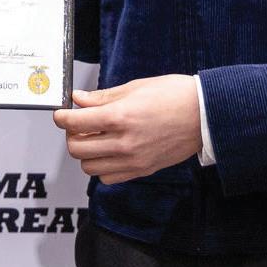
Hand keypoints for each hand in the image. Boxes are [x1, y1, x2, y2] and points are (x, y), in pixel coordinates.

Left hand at [54, 76, 200, 183]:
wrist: (206, 115)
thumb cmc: (175, 96)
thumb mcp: (135, 87)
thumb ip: (102, 97)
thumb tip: (78, 99)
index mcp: (121, 117)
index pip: (75, 123)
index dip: (62, 117)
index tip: (61, 113)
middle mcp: (124, 142)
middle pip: (76, 149)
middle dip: (71, 135)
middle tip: (78, 124)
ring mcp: (133, 160)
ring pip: (89, 167)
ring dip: (86, 153)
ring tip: (94, 138)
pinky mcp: (142, 170)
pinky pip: (108, 178)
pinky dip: (102, 167)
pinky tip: (109, 151)